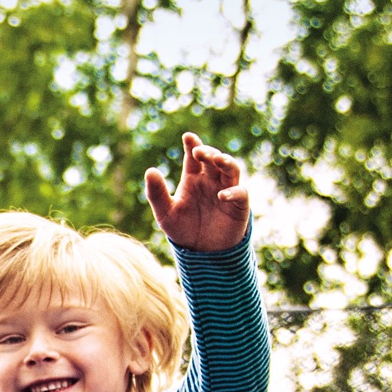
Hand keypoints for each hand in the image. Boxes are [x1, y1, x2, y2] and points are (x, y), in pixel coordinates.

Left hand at [144, 132, 248, 252]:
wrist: (202, 254)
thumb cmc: (183, 230)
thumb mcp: (165, 214)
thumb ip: (156, 194)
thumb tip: (150, 170)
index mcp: (193, 177)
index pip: (193, 155)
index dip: (192, 144)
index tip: (188, 137)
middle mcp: (210, 179)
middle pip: (213, 158)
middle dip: (207, 152)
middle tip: (199, 152)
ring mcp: (226, 189)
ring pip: (231, 168)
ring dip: (225, 161)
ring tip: (217, 160)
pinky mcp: (239, 205)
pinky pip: (240, 192)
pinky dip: (233, 192)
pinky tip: (221, 195)